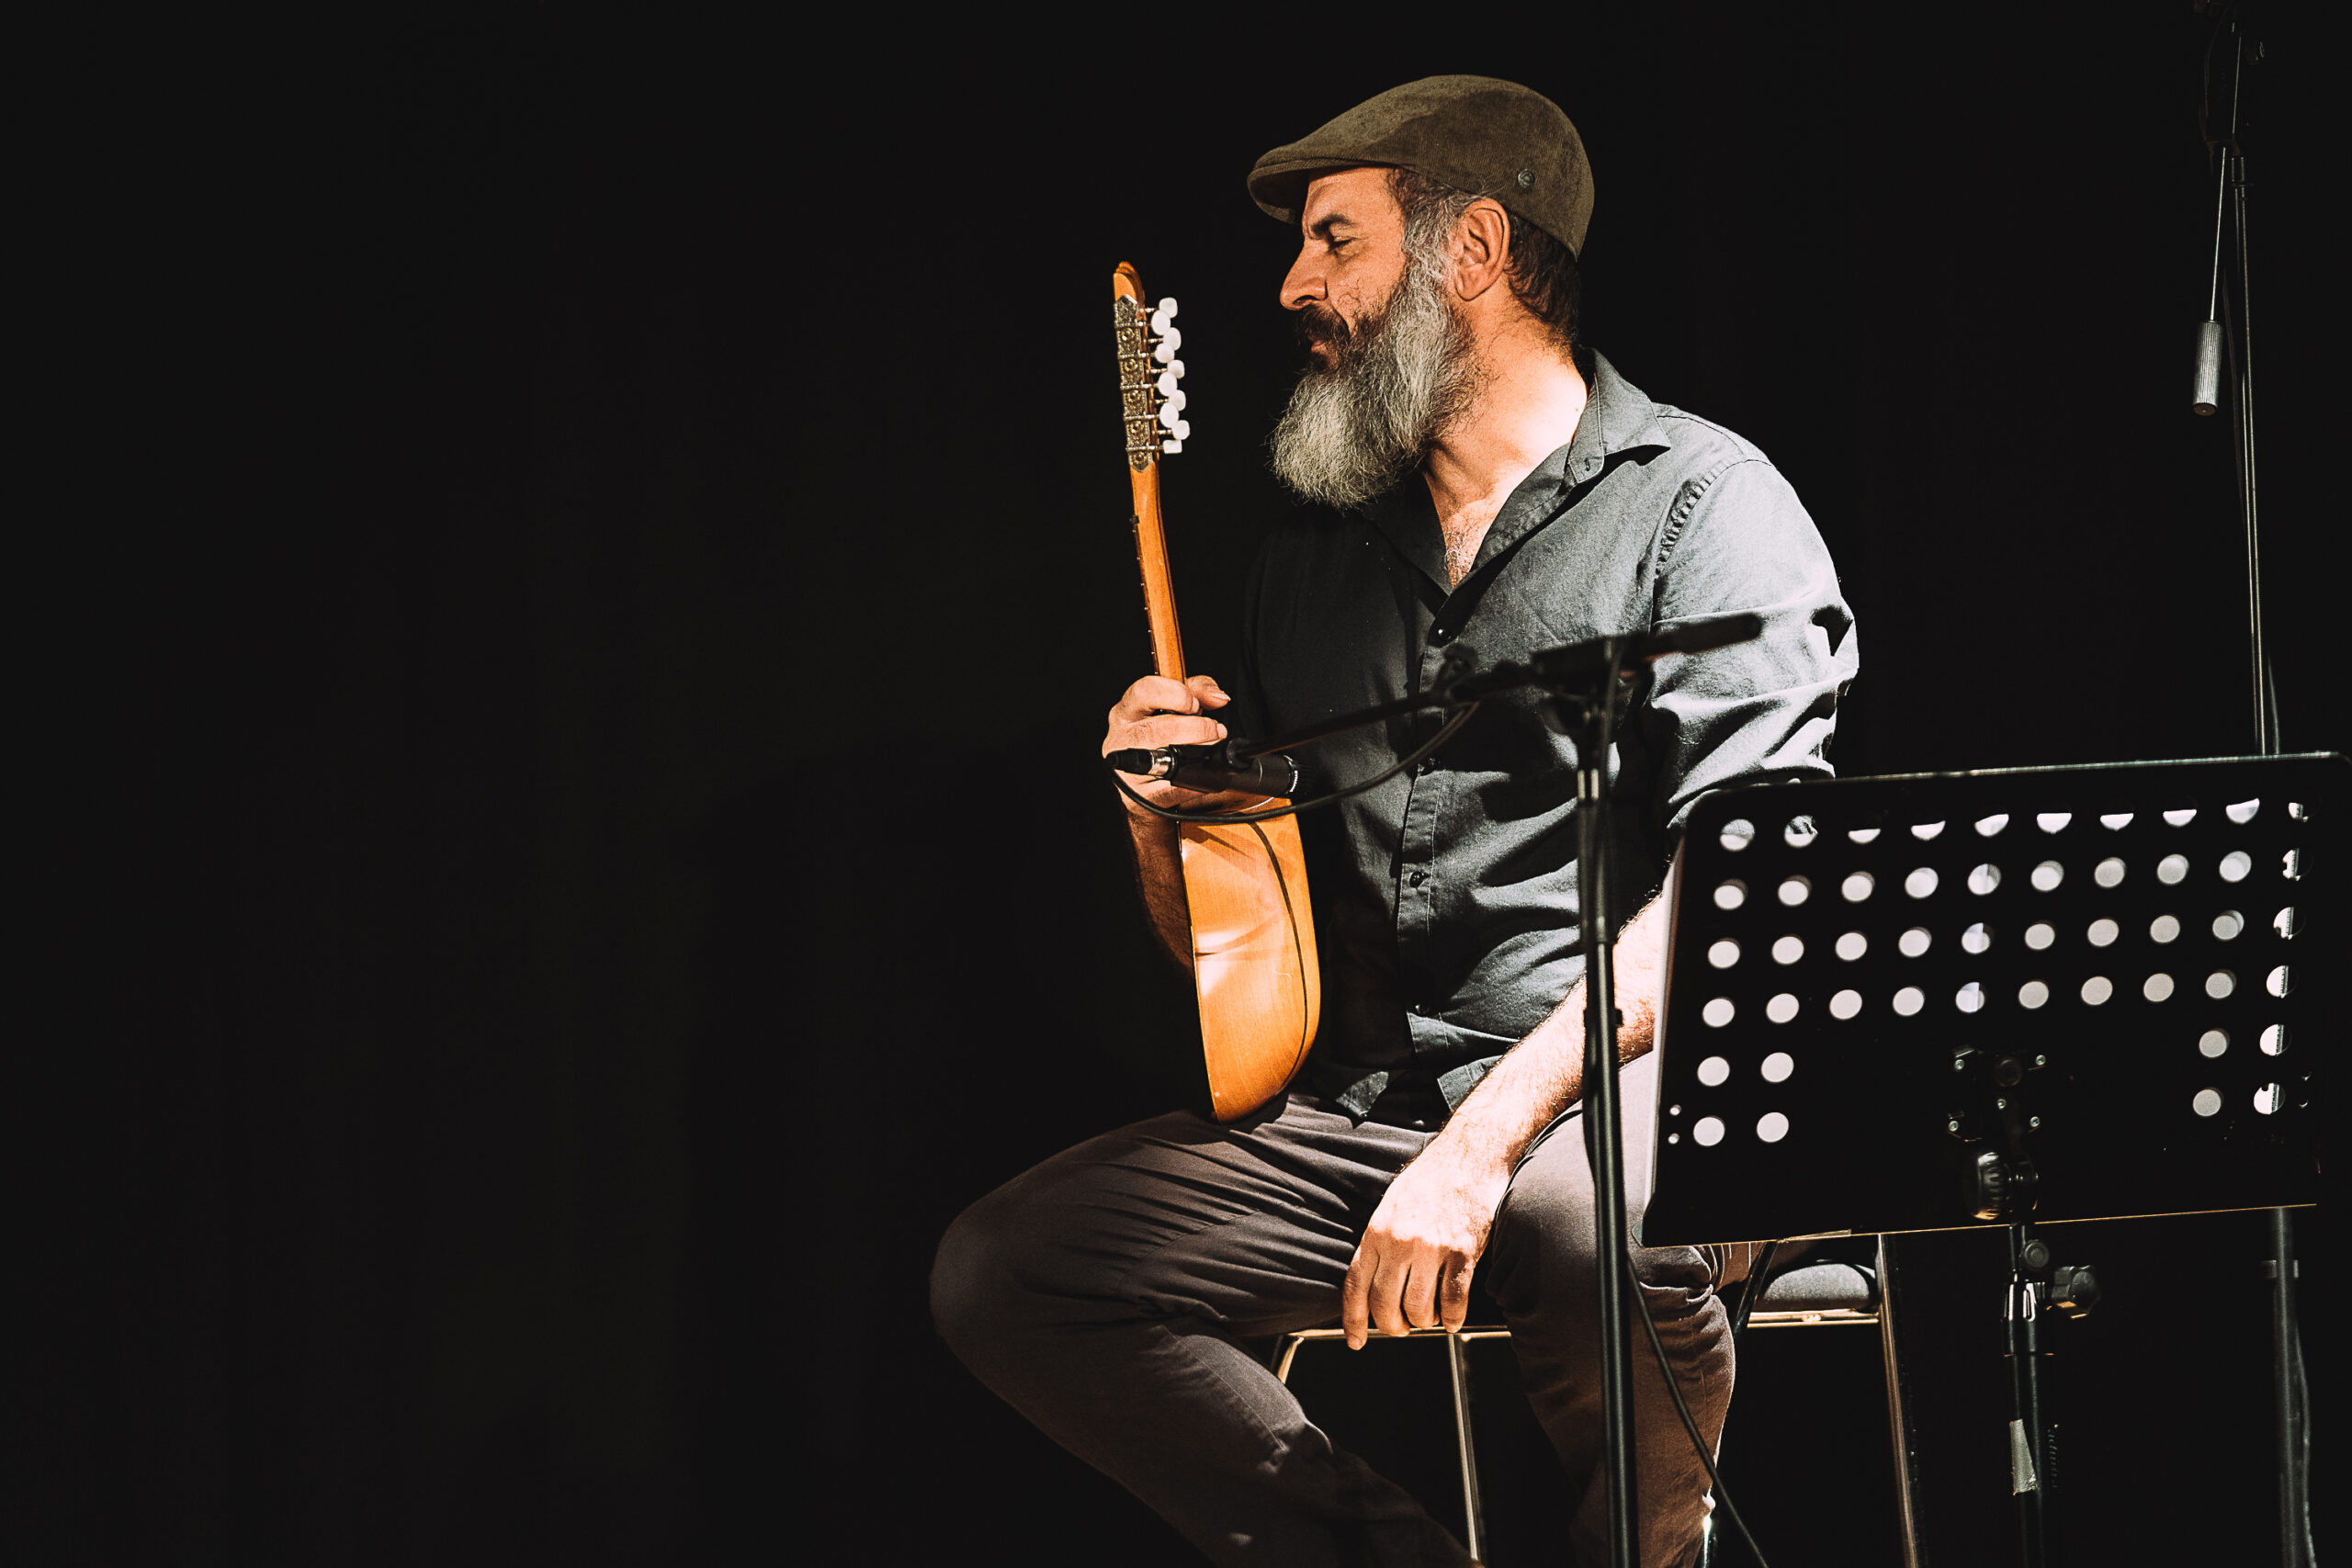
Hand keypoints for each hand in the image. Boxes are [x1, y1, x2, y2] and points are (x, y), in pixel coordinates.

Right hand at [1102, 673, 1259, 812]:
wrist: (1148, 784)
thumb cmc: (1161, 738)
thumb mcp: (1178, 704)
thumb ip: (1199, 690)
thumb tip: (1218, 697)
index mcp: (1127, 709)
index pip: (1144, 691)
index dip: (1176, 695)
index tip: (1196, 705)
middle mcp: (1121, 736)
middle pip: (1158, 728)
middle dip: (1197, 728)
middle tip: (1214, 730)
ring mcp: (1128, 768)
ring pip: (1162, 758)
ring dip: (1197, 751)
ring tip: (1210, 747)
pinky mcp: (1140, 795)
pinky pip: (1173, 789)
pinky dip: (1195, 783)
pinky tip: (1204, 775)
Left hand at [1342, 1144, 1512, 1347]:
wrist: (1469, 1154)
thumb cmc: (1430, 1181)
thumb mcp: (1390, 1207)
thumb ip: (1378, 1244)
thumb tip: (1370, 1284)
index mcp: (1376, 1232)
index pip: (1355, 1286)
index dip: (1353, 1320)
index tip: (1356, 1341)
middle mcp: (1399, 1242)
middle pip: (1386, 1305)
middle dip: (1394, 1326)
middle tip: (1404, 1326)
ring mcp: (1431, 1247)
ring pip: (1420, 1309)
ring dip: (1426, 1321)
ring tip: (1432, 1315)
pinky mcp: (1462, 1250)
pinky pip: (1454, 1300)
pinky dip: (1453, 1317)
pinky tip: (1453, 1318)